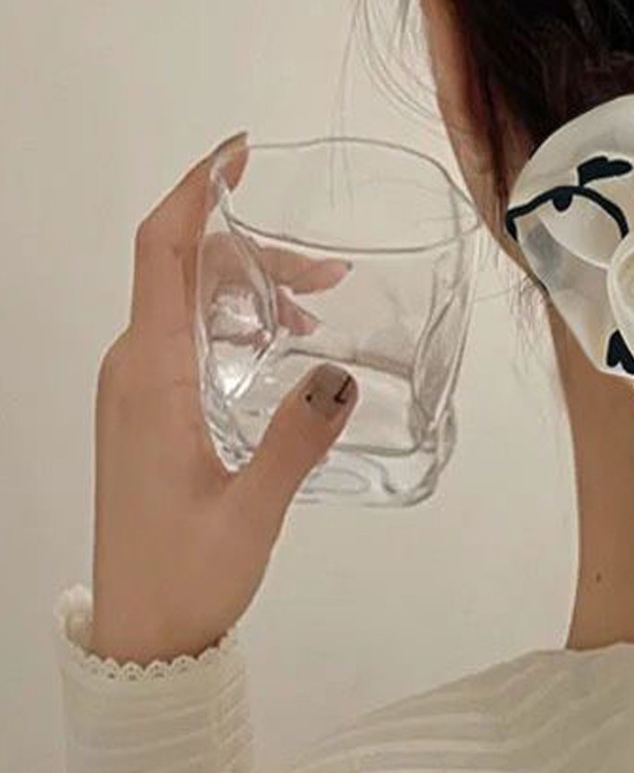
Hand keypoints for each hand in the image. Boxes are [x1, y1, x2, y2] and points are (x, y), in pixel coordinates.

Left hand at [89, 131, 358, 664]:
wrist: (142, 636)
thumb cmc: (185, 574)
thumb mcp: (252, 509)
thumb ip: (296, 439)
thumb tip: (342, 373)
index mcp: (150, 375)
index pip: (159, 252)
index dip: (194, 191)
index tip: (238, 154)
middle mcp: (135, 366)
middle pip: (186, 268)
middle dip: (256, 249)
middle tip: (330, 271)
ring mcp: (137, 386)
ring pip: (190, 299)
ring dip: (253, 285)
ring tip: (322, 301)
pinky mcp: (148, 407)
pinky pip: (188, 333)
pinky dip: (239, 317)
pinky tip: (288, 342)